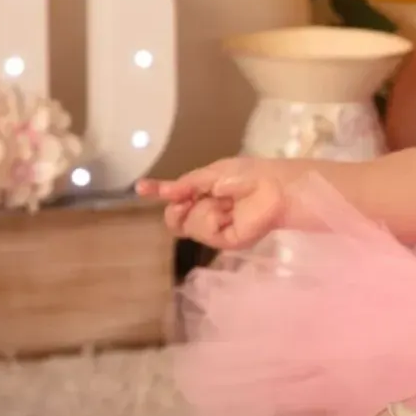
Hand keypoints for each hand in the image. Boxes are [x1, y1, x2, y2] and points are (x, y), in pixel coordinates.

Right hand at [136, 157, 290, 250]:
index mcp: (204, 194)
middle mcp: (206, 213)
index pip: (176, 198)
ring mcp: (216, 230)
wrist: (275, 187)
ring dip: (201, 210)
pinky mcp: (226, 241)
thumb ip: (188, 183)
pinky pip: (203, 232)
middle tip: (187, 198)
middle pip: (175, 221)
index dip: (159, 192)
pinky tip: (226, 212)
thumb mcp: (214, 173)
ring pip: (187, 226)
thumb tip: (165, 191)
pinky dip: (211, 219)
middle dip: (176, 209)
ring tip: (224, 202)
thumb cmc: (250, 175)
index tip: (141, 188)